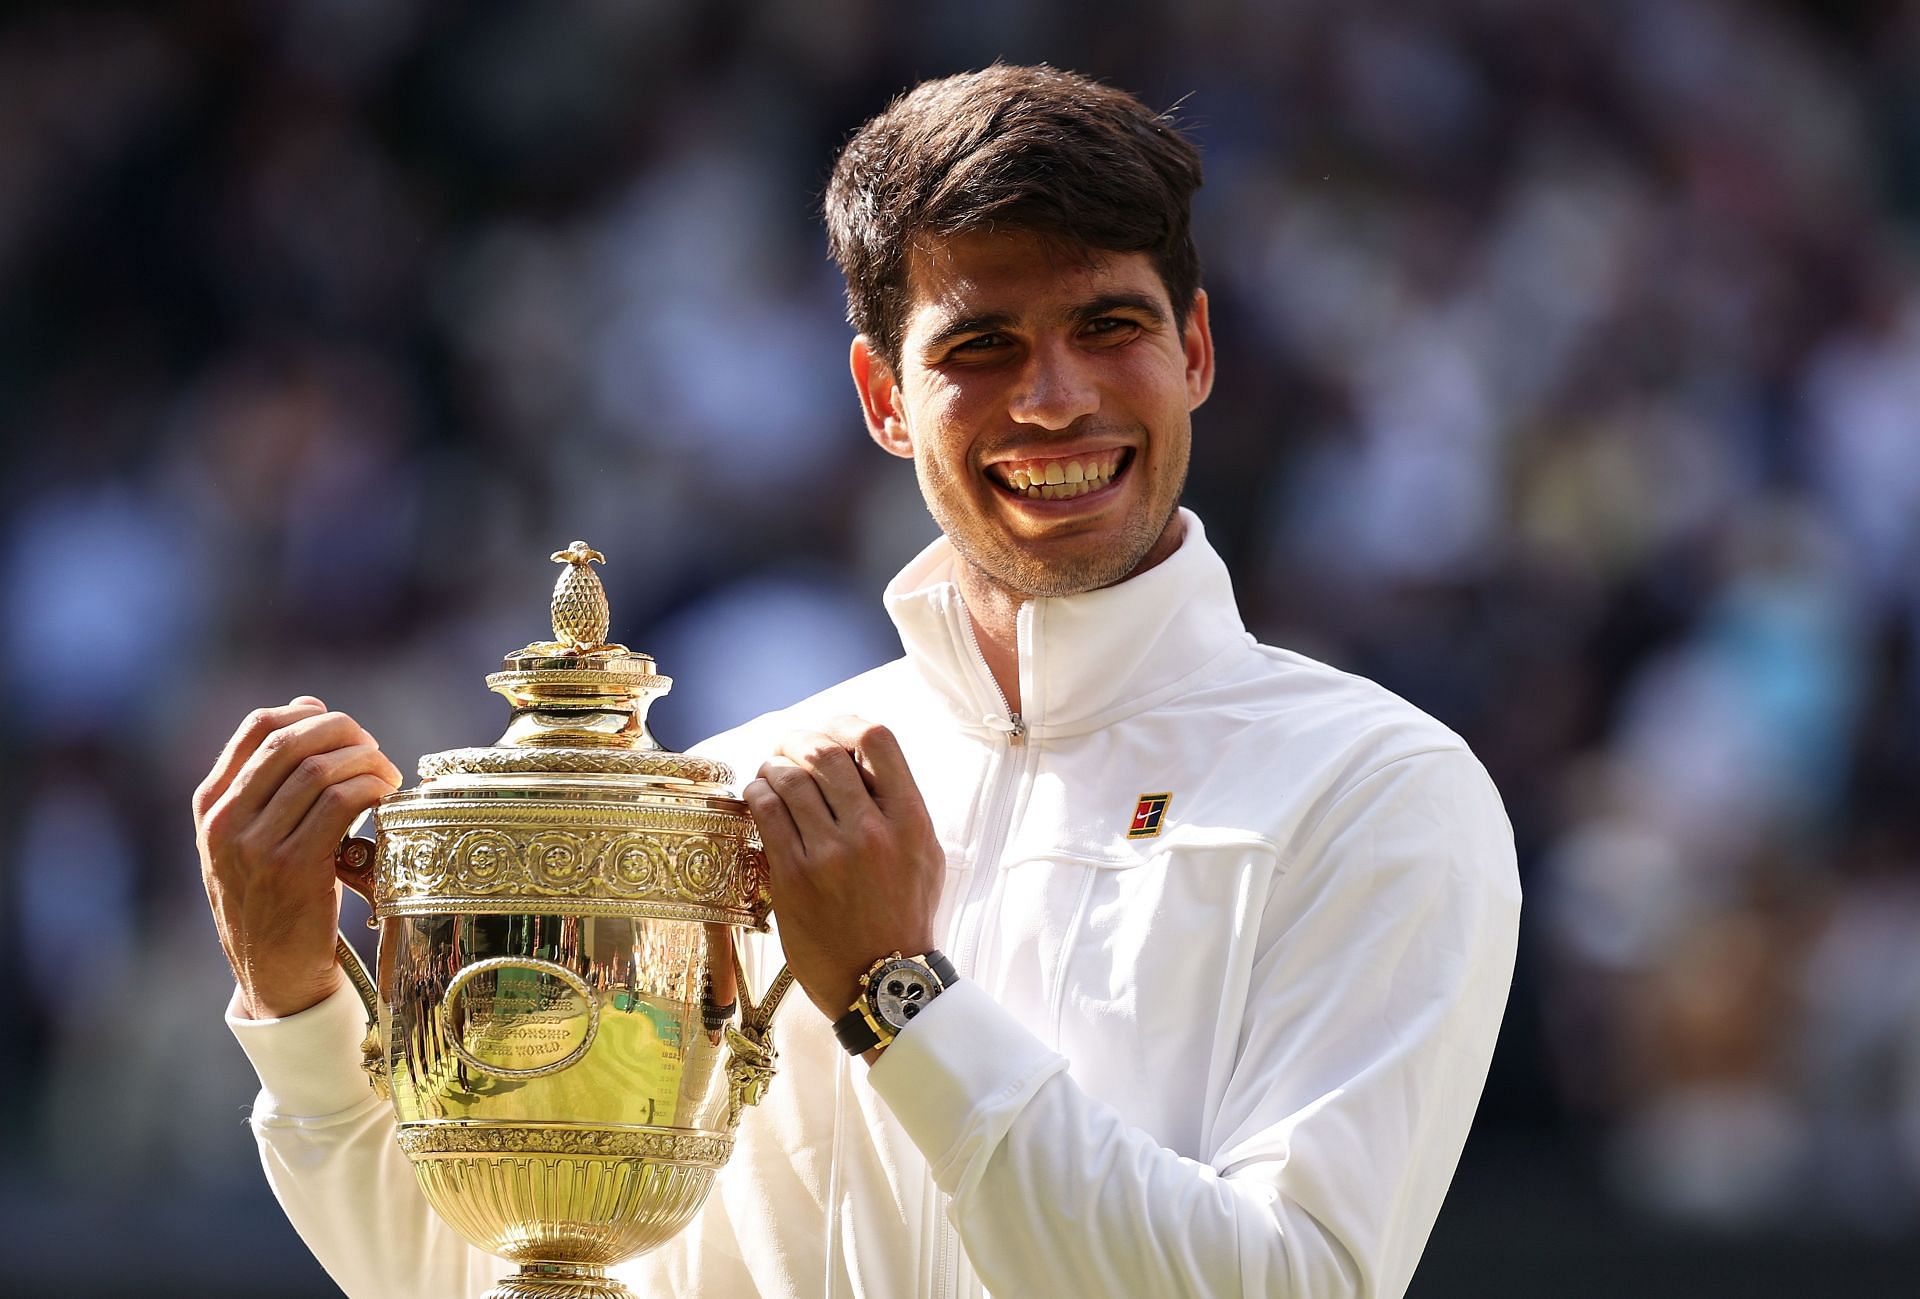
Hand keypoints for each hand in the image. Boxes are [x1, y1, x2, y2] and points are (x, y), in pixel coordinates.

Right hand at [193, 697, 402, 1019]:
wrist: (273, 977)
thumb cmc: (274, 901)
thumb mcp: (251, 841)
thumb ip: (269, 785)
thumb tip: (309, 709)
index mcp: (211, 806)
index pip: (257, 729)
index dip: (306, 714)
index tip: (338, 724)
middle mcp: (225, 821)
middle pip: (292, 741)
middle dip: (344, 733)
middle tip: (374, 749)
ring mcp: (255, 845)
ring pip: (320, 769)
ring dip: (366, 762)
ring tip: (387, 776)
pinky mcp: (293, 868)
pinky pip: (341, 804)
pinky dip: (371, 789)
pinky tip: (386, 799)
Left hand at [745, 718, 943, 1020]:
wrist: (883, 981)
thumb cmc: (905, 917)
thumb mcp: (926, 856)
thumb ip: (901, 808)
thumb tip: (865, 764)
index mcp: (910, 820)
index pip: (877, 739)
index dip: (847, 724)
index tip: (833, 733)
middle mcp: (873, 830)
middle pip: (826, 751)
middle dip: (799, 740)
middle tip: (788, 748)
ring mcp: (832, 853)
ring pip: (790, 776)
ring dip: (774, 765)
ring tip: (771, 773)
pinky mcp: (795, 876)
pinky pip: (767, 812)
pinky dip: (758, 793)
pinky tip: (759, 797)